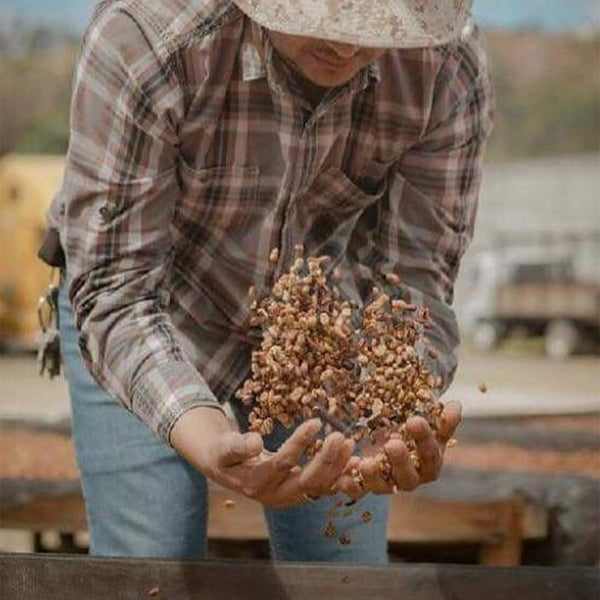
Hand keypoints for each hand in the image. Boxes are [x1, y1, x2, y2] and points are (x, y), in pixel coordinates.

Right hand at [170, 407, 354, 506]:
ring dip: (338, 468)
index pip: (283, 463)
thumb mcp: (224, 448)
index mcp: (256, 484)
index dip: (300, 443)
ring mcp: (290, 497)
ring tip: (351, 445)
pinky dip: (340, 474)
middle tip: (341, 437)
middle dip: (327, 460)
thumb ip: (237, 445)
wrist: (226, 469)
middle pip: (307, 482)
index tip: (316, 422)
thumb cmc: (223, 454)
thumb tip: (255, 441)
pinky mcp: (300, 493)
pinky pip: (324, 486)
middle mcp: (276, 495)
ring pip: (320, 487)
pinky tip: (355, 461)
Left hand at [337, 401, 461, 498]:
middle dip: (400, 461)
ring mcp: (387, 484)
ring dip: (372, 476)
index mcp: (429, 464)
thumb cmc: (412, 434)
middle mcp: (410, 479)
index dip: (423, 439)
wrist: (390, 442)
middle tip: (392, 443)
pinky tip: (342, 477)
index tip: (415, 420)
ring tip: (365, 463)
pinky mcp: (365, 485)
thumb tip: (456, 405)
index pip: (429, 454)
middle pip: (407, 476)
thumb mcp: (427, 425)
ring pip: (381, 486)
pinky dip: (349, 485)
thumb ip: (442, 419)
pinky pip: (357, 491)